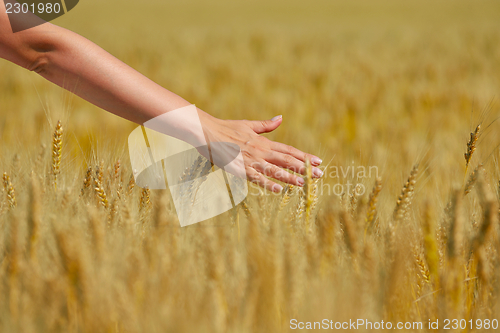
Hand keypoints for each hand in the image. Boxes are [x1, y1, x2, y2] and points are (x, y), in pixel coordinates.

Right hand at [198, 110, 322, 192]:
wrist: (208, 132)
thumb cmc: (227, 128)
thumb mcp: (249, 124)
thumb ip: (266, 125)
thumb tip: (280, 118)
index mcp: (264, 142)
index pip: (289, 150)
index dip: (304, 157)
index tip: (318, 161)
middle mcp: (261, 151)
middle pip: (287, 160)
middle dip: (304, 168)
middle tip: (320, 175)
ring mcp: (251, 161)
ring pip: (274, 170)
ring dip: (290, 177)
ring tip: (304, 183)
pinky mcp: (240, 169)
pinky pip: (256, 178)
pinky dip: (267, 183)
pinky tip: (278, 190)